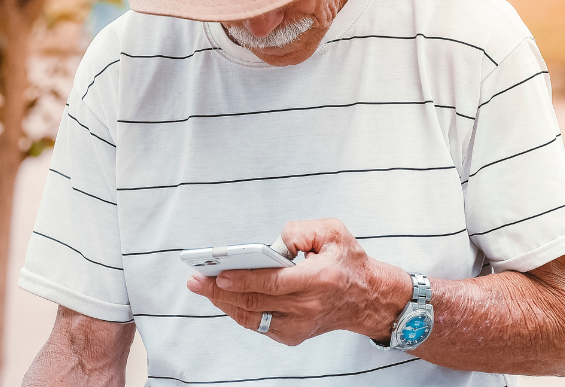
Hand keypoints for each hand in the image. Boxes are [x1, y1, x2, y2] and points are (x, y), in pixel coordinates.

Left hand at [186, 218, 409, 345]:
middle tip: (197, 280)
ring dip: (224, 302)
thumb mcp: (333, 232)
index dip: (242, 279)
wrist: (368, 298)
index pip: (272, 282)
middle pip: (255, 301)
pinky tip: (226, 298)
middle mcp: (308, 306)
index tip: (218, 274)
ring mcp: (299, 325)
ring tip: (204, 288)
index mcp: (319, 279)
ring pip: (252, 316)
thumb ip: (300, 230)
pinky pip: (258, 324)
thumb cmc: (349, 262)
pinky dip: (240, 311)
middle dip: (220, 291)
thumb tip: (272, 244)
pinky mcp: (293, 335)